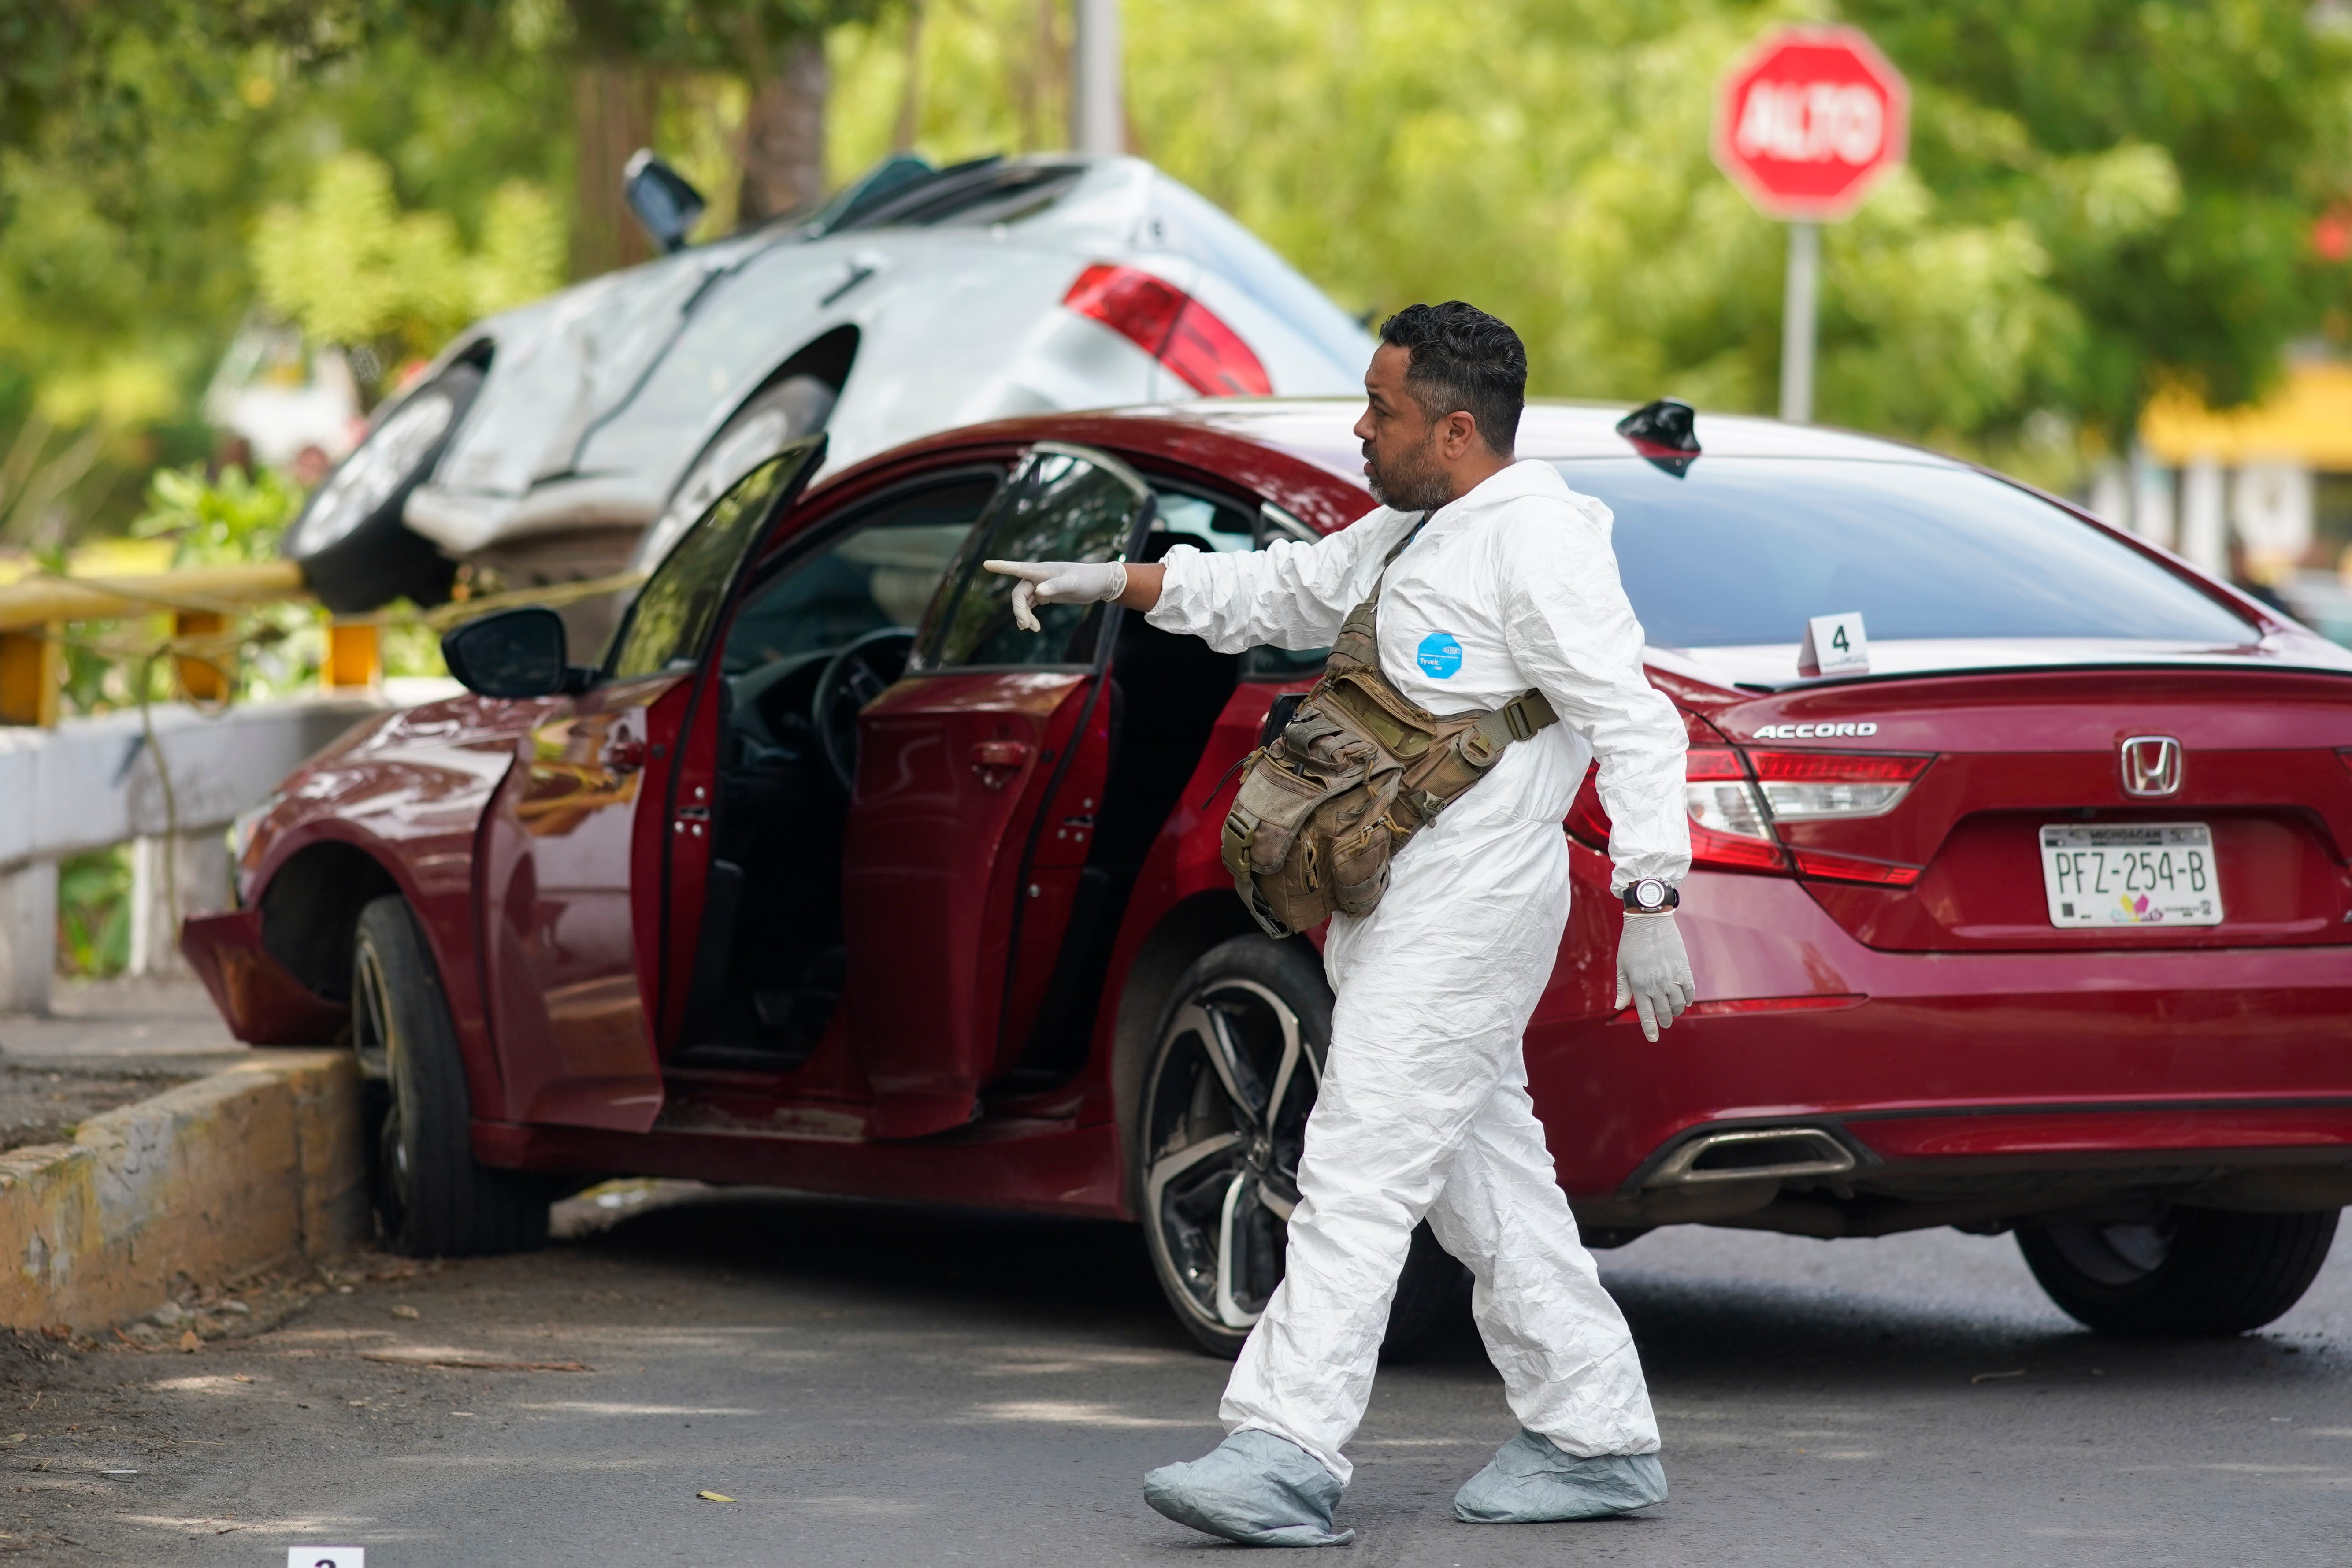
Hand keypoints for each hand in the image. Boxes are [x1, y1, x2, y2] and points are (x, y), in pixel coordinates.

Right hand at [982, 559, 1128, 632]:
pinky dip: (1029, 615)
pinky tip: (1033, 627)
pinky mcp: (1045, 594)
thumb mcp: (1073, 583)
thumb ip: (1056, 586)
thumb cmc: (1087, 579)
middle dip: (1019, 610)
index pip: (1017, 568)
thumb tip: (1038, 592)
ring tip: (1033, 629)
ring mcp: (1041, 585)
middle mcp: (1038, 577)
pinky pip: (1030, 605)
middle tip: (1026, 627)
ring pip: (1023, 601)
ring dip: (1024, 615)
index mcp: (1042, 570)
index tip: (986, 564)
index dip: (1002, 567)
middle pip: (1018, 594)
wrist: (1099, 583)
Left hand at [1614, 909, 1694, 1043]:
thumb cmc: (1631, 943)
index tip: (1654, 1039)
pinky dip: (1689, 998)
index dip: (1650, 1029)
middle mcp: (1656, 984)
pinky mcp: (1683, 968)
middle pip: (1664, 1011)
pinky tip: (1686, 1001)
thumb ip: (1623, 988)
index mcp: (1639, 985)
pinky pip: (1690, 990)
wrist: (1649, 920)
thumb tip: (1619, 1006)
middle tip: (1665, 1024)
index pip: (1646, 1014)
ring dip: (1677, 1011)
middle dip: (1665, 1020)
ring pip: (1679, 1003)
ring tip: (1674, 1012)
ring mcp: (1671, 977)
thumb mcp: (1622, 966)